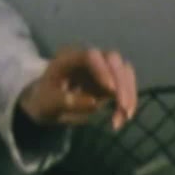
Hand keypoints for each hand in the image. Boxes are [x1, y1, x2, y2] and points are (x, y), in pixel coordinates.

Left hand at [21, 47, 137, 129]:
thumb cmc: (45, 100)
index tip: (110, 90)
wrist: (49, 104)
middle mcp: (88, 58)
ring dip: (128, 93)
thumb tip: (94, 102)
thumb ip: (66, 101)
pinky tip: (123, 118)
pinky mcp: (111, 79)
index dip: (102, 70)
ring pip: (124, 71)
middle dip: (121, 82)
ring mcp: (102, 67)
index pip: (90, 55)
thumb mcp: (48, 103)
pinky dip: (128, 100)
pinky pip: (126, 85)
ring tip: (124, 118)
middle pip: (113, 59)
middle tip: (123, 107)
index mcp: (69, 58)